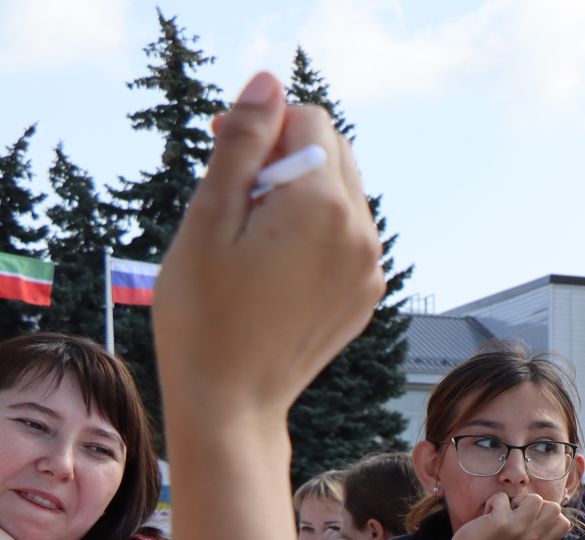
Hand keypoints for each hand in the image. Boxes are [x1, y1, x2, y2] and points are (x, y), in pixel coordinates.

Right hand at [152, 71, 383, 434]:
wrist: (232, 401)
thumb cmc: (204, 312)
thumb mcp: (209, 217)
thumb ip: (242, 143)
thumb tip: (269, 83)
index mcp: (325, 206)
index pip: (310, 121)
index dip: (263, 128)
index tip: (226, 161)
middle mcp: (362, 232)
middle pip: (334, 153)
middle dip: (285, 156)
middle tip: (233, 193)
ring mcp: (370, 267)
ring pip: (343, 194)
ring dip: (301, 194)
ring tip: (251, 235)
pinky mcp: (366, 292)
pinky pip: (347, 235)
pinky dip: (316, 231)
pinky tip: (274, 265)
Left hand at [446, 493, 569, 539]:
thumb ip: (538, 537)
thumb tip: (551, 517)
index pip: (564, 523)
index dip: (550, 514)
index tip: (534, 518)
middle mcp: (533, 537)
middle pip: (554, 507)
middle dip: (537, 504)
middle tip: (520, 513)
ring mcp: (518, 528)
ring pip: (534, 498)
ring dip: (518, 499)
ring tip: (506, 511)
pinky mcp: (500, 521)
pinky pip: (503, 497)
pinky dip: (494, 501)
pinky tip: (489, 513)